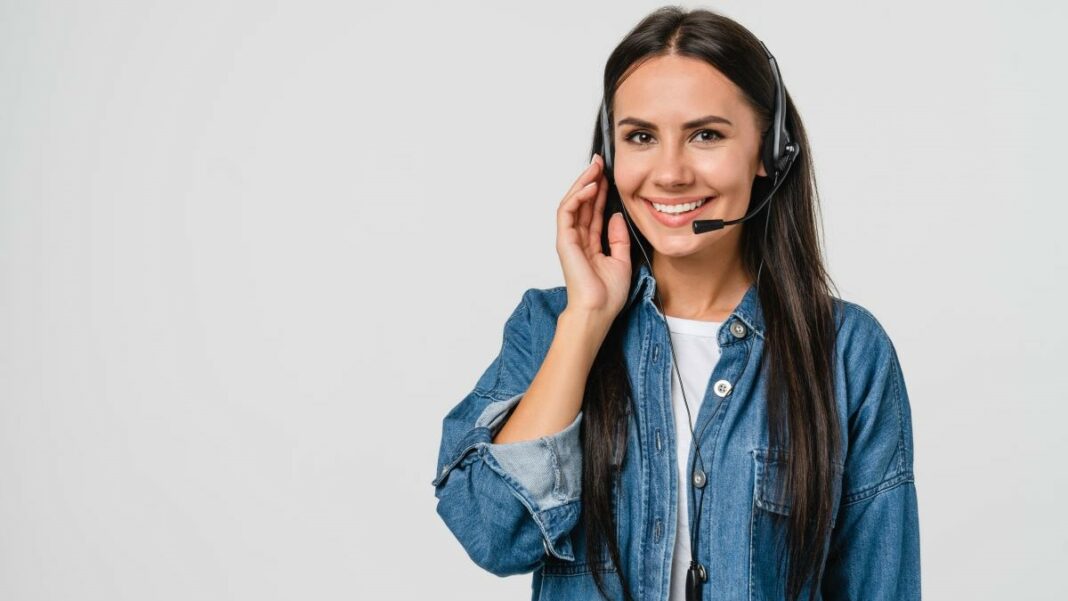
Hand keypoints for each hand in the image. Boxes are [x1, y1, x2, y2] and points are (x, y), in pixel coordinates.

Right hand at [555, 153, 631, 321]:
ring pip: (572, 203)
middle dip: (591, 180)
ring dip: (583, 183)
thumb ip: (618, 238)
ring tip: (595, 168)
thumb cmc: (607, 295)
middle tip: (599, 162)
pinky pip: (568, 212)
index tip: (609, 175)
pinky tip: (591, 186)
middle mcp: (577, 239)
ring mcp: (569, 239)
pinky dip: (578, 197)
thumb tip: (616, 216)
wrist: (598, 311)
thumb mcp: (622, 260)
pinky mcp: (564, 241)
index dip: (601, 192)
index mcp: (590, 244)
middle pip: (582, 203)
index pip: (594, 211)